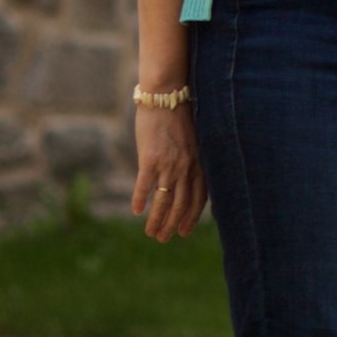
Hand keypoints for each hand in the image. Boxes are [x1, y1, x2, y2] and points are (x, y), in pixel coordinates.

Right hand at [132, 102, 205, 241]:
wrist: (166, 97)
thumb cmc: (179, 117)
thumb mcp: (193, 141)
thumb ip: (192, 160)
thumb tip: (187, 176)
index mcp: (199, 164)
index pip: (199, 198)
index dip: (192, 217)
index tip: (185, 232)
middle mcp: (187, 168)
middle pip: (181, 204)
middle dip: (173, 225)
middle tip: (164, 239)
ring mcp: (169, 165)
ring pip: (164, 200)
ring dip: (157, 220)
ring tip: (151, 234)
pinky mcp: (150, 159)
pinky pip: (145, 185)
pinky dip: (141, 199)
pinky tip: (136, 211)